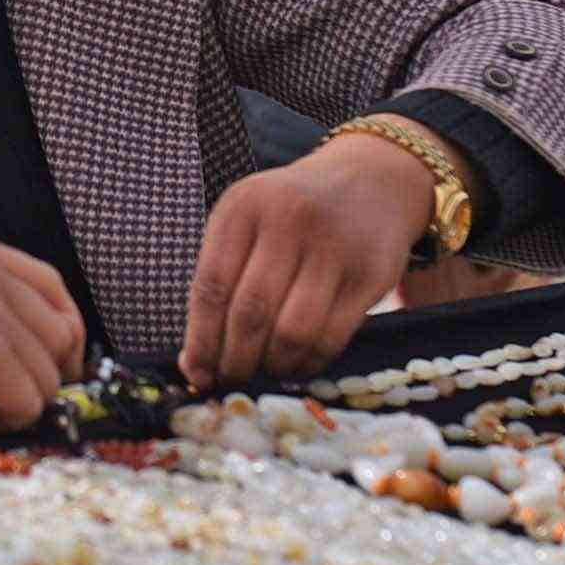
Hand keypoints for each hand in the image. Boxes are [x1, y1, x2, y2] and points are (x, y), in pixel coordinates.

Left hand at [180, 136, 436, 390]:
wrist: (369, 182)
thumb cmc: (290, 213)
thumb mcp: (247, 222)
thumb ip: (219, 280)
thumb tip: (193, 364)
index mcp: (244, 206)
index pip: (211, 286)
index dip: (201, 340)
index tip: (196, 373)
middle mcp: (289, 220)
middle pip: (251, 312)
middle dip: (235, 361)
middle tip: (230, 381)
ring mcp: (334, 246)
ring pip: (292, 332)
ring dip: (273, 366)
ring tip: (265, 372)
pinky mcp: (370, 274)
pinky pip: (331, 337)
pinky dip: (308, 363)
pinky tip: (297, 365)